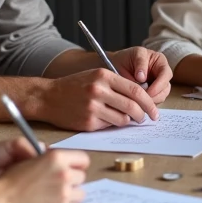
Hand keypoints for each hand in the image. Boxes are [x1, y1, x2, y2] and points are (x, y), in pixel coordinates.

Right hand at [0, 149, 88, 202]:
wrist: (3, 200)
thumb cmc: (14, 179)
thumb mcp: (34, 159)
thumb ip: (53, 159)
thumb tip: (67, 162)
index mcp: (57, 157)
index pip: (84, 159)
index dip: (77, 164)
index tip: (72, 168)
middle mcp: (64, 174)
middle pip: (82, 177)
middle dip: (72, 179)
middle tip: (57, 183)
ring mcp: (64, 194)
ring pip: (80, 193)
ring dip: (71, 194)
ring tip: (55, 195)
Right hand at [36, 68, 159, 130]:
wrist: (47, 97)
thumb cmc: (74, 86)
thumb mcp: (95, 76)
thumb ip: (117, 85)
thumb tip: (141, 101)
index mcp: (104, 76)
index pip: (136, 90)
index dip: (149, 102)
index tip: (154, 111)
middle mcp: (99, 90)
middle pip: (132, 106)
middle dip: (143, 115)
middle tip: (145, 119)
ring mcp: (93, 107)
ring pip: (123, 119)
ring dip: (127, 121)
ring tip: (124, 118)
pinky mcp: (87, 122)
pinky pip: (109, 126)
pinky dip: (112, 124)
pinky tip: (106, 120)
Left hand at [110, 47, 172, 102]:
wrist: (116, 65)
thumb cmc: (127, 57)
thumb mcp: (134, 54)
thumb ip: (140, 63)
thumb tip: (142, 77)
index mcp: (161, 62)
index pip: (166, 75)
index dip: (159, 85)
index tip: (148, 92)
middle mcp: (162, 75)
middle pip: (165, 89)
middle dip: (154, 96)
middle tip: (141, 101)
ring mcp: (158, 86)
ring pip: (161, 97)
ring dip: (150, 102)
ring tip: (137, 102)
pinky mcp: (152, 95)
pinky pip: (153, 102)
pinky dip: (146, 105)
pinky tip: (137, 104)